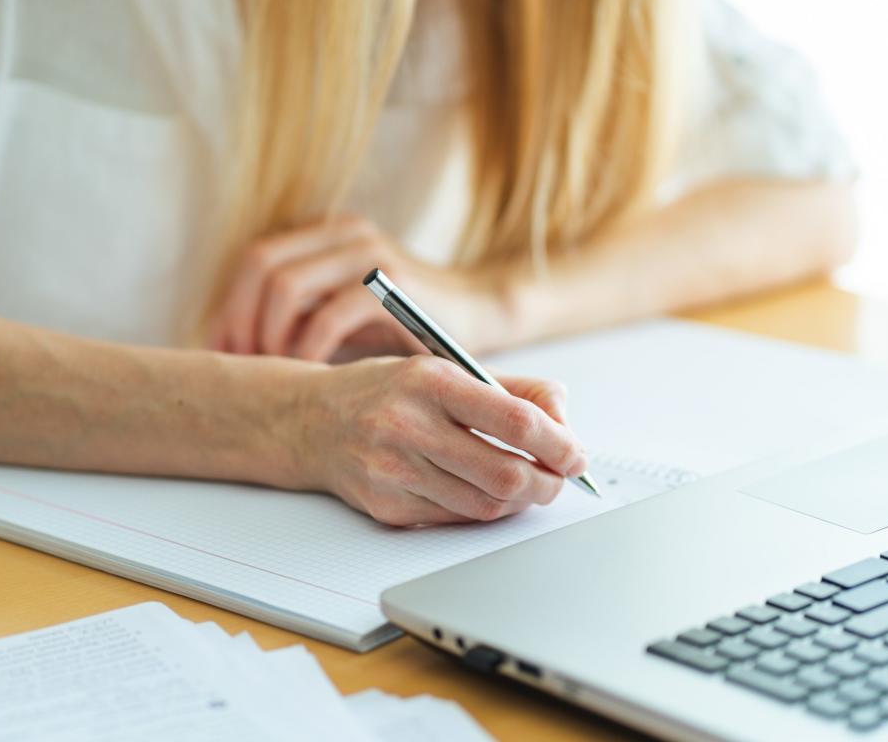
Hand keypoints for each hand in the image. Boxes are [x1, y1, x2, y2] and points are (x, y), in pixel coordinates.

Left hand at [207, 215, 511, 361]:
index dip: (232, 307)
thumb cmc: (408, 326)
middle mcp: (346, 234)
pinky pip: (329, 315)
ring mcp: (370, 255)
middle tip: (245, 366)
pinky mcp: (394, 288)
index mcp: (329, 234)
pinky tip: (313, 374)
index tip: (227, 354)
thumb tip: (233, 343)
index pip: (257, 258)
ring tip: (276, 372)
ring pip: (286, 286)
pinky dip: (309, 349)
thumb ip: (299, 313)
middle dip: (242, 321)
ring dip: (269, 336)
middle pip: (261, 265)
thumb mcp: (346, 311)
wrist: (481, 314)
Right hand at [294, 355, 586, 525]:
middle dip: (547, 482)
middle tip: (559, 477)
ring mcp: (393, 471)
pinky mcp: (387, 507)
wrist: (312, 422)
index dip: (557, 442)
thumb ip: (511, 389)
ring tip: (528, 484)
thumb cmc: (388, 392)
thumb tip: (562, 417)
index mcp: (430, 381)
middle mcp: (407, 425)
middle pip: (505, 474)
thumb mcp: (444, 369)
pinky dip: (484, 509)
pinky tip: (486, 491)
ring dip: (520, 500)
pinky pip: (457, 518)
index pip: (513, 419)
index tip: (575, 452)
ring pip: (485, 504)